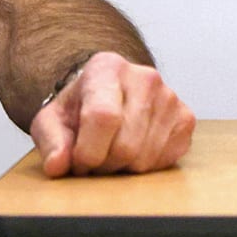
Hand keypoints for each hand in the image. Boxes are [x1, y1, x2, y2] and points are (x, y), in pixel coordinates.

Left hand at [31, 52, 195, 176]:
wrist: (107, 97)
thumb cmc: (78, 109)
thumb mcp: (52, 121)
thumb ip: (51, 141)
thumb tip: (57, 165)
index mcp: (107, 68)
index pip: (103, 117)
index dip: (87, 152)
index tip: (78, 162)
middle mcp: (144, 77)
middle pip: (126, 145)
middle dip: (104, 165)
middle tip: (93, 160)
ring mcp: (169, 97)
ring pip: (145, 158)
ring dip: (123, 168)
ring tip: (111, 154)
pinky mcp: (185, 118)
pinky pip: (165, 160)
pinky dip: (145, 167)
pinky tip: (133, 151)